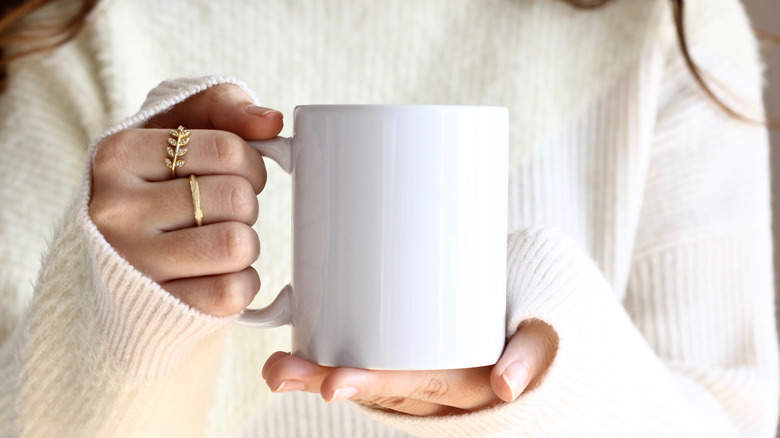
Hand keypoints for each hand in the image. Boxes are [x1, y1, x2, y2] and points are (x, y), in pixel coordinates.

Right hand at [89, 84, 282, 316]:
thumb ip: (225, 106)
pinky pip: (232, 291)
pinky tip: (217, 274)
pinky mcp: (157, 309)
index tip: (237, 174)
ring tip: (219, 240)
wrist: (120, 261)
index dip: (251, 163)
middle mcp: (115, 209)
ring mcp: (132, 263)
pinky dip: (241, 282)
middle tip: (222, 212)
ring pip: (237, 244)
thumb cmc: (163, 182)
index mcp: (119, 154)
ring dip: (245, 243)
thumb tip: (271, 122)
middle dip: (246, 205)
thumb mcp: (180, 127)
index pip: (228, 149)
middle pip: (236, 198)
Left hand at [262, 320, 557, 415]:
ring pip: (366, 381)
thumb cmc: (530, 328)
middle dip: (325, 381)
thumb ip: (530, 357)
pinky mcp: (409, 363)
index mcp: (466, 381)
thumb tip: (505, 387)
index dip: (373, 385)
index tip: (332, 384)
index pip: (414, 385)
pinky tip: (296, 355)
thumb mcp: (541, 338)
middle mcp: (436, 388)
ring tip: (276, 367)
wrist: (532, 332)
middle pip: (376, 387)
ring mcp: (419, 379)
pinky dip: (332, 364)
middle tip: (280, 371)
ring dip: (317, 375)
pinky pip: (371, 370)